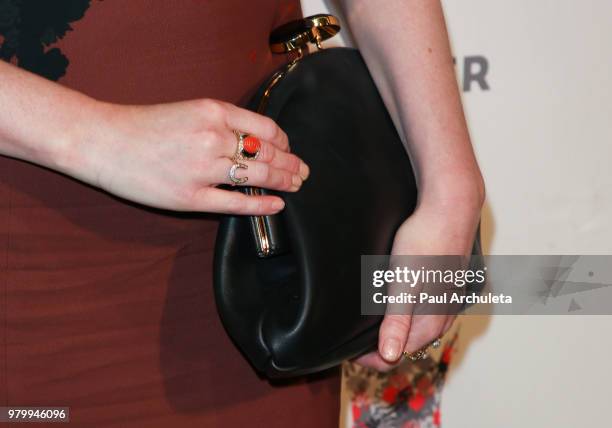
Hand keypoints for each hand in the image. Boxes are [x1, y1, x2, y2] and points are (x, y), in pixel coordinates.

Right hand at [60, 98, 308, 214]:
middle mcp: (213, 137)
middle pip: (269, 153)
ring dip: (284, 181)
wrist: (103, 140)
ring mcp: (203, 168)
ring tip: (296, 185)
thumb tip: (255, 140)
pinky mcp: (191, 197)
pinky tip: (277, 204)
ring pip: (258, 176)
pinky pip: (236, 203)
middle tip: (303, 172)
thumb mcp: (190, 110)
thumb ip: (222, 122)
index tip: (289, 150)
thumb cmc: (143, 125)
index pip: (267, 128)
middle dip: (292, 164)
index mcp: (214, 111)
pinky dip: (262, 204)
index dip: (285, 142)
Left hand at [355, 191, 482, 370]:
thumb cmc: (426, 241)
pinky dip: (407, 315)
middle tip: (354, 339)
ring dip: (395, 331)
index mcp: (432, 320)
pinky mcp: (446, 284)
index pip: (398, 355)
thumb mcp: (404, 282)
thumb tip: (390, 356)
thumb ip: (397, 320)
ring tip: (370, 323)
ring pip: (418, 328)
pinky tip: (395, 302)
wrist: (451, 206)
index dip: (371, 359)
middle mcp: (443, 315)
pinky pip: (426, 311)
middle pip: (409, 344)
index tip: (348, 351)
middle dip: (382, 347)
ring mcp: (447, 300)